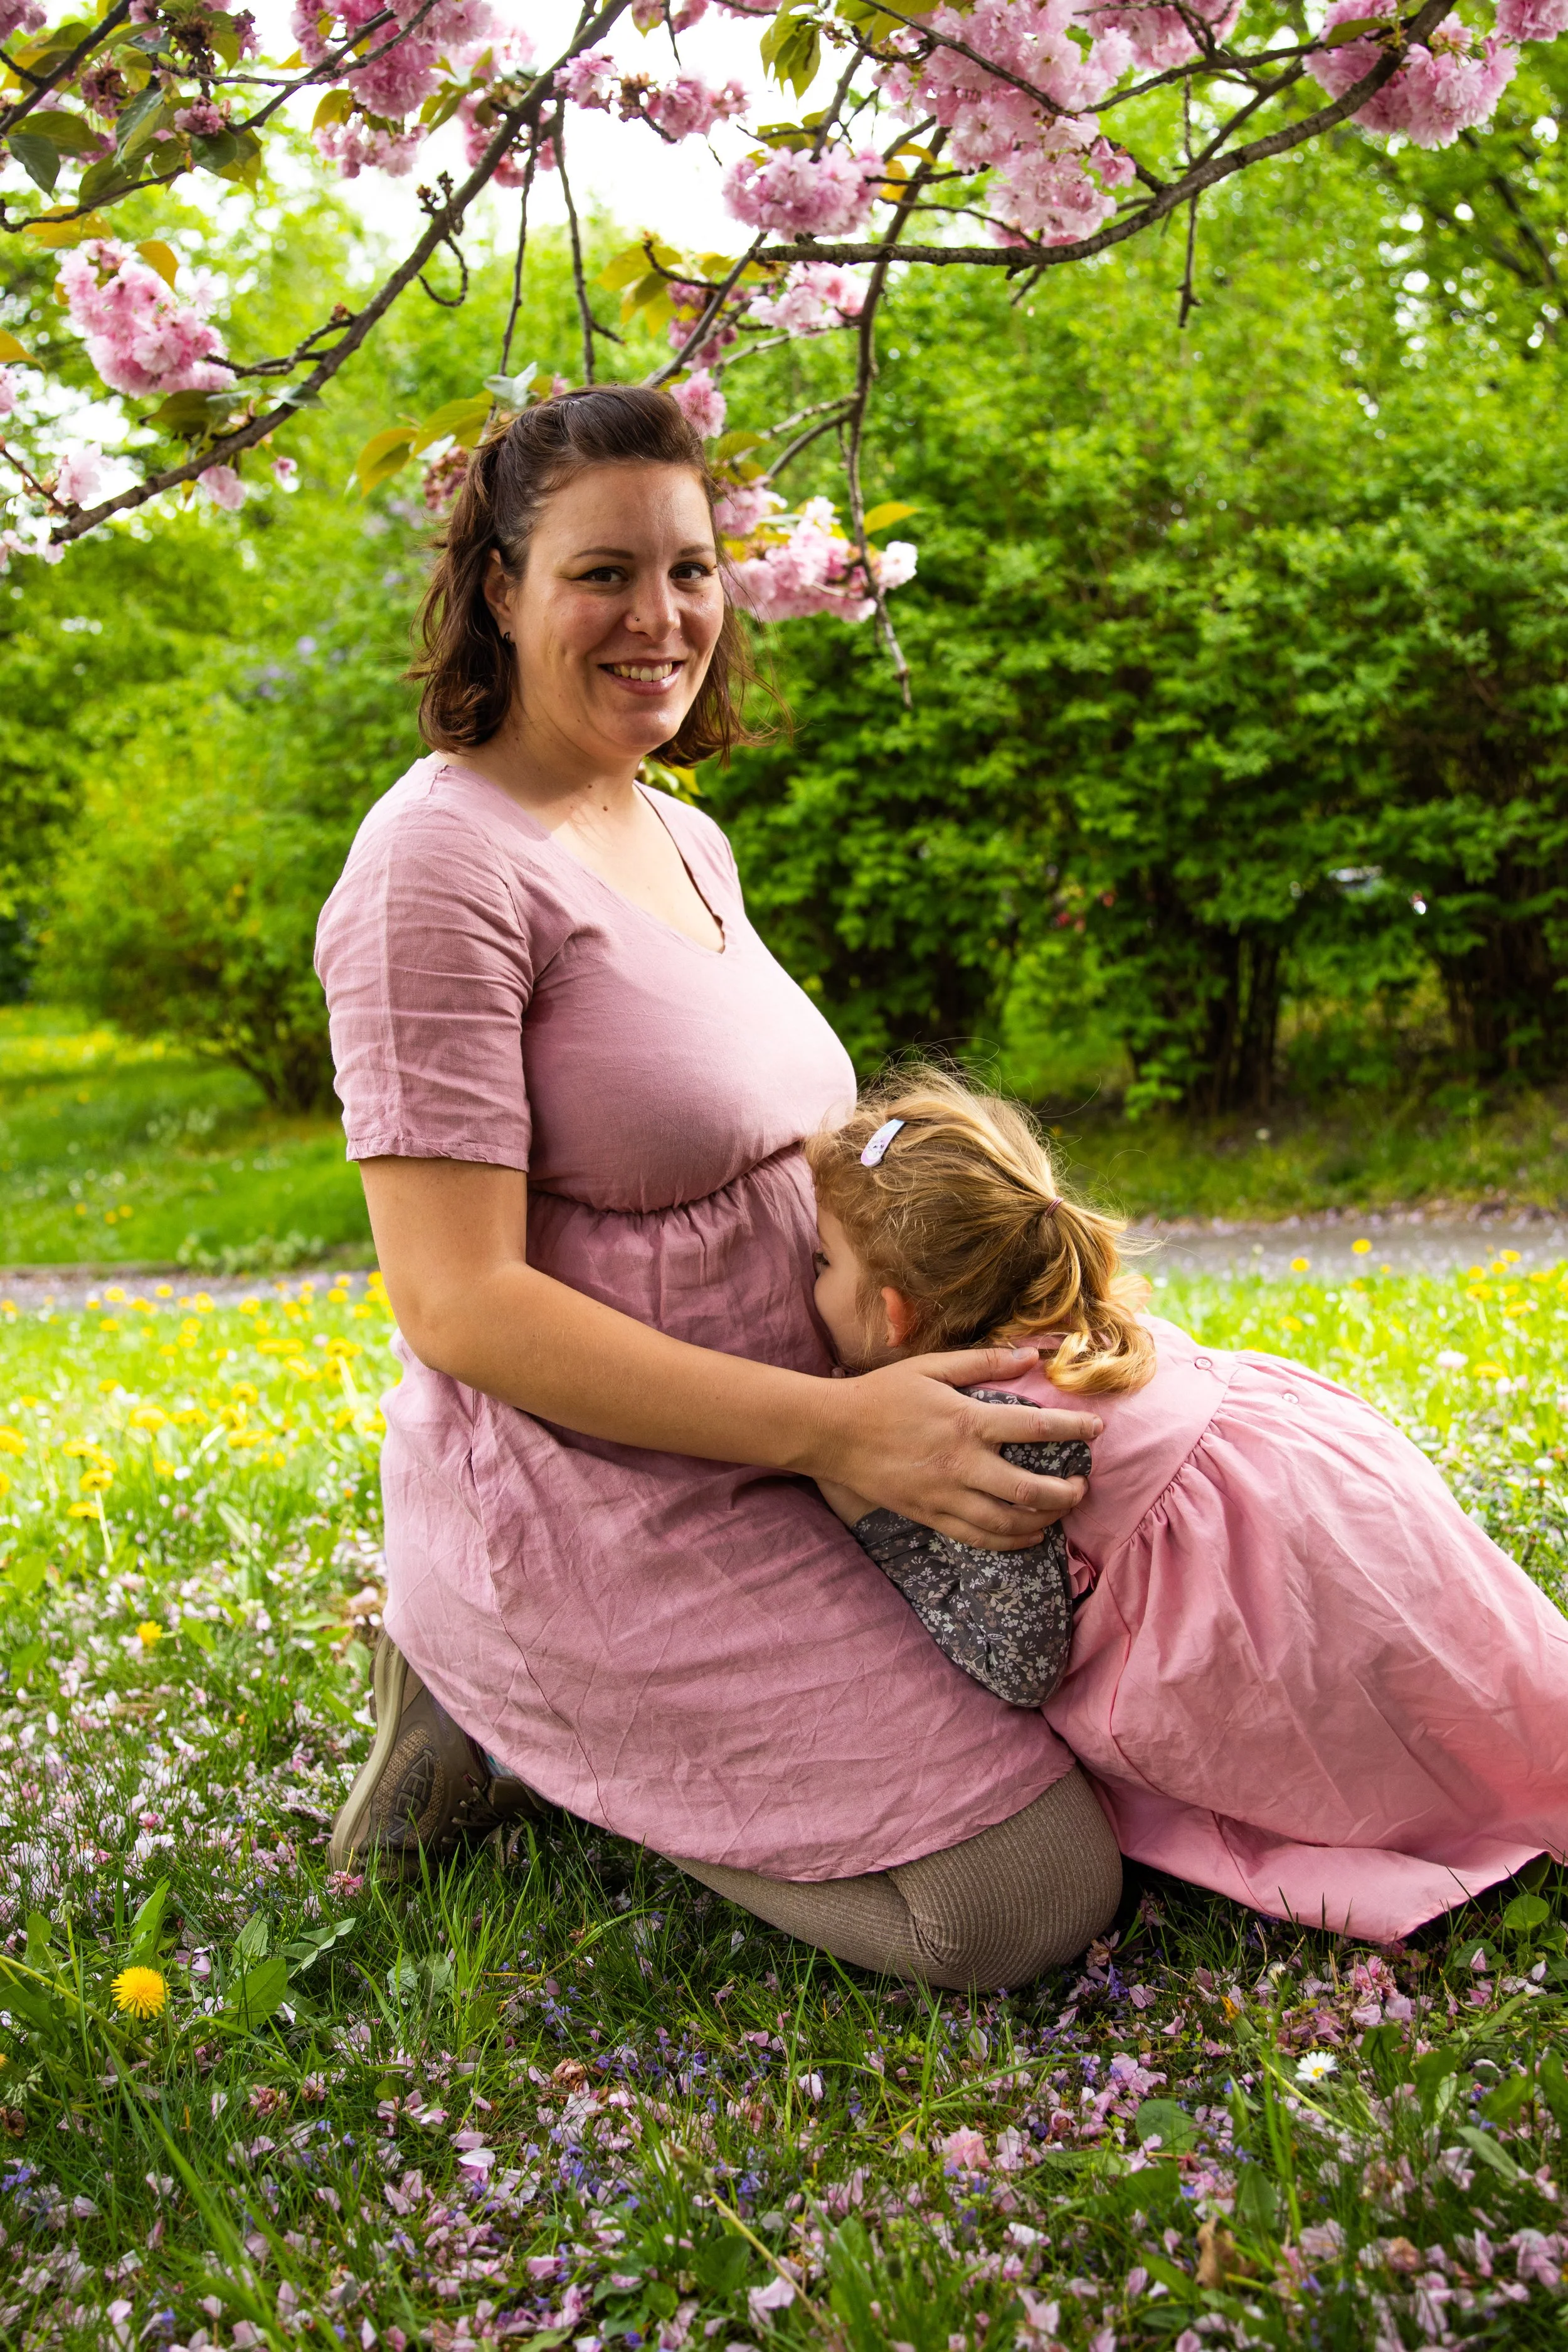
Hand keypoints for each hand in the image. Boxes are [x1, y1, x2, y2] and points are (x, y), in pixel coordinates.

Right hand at [807, 1346, 1098, 1548]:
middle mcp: (961, 1463)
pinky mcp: (930, 1515)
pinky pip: (978, 1538)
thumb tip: (1029, 1356)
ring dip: (1044, 1521)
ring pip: (1007, 1522)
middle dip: (1066, 1493)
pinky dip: (1010, 1542)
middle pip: (1029, 1490)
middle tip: (1082, 1485)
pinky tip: (1028, 1536)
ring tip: (1061, 1511)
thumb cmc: (882, 1393)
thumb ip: (983, 1362)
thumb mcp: (931, 1366)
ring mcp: (945, 1495)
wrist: (833, 1432)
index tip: (1096, 1430)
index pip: (1035, 1429)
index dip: (1073, 1430)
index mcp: (966, 1421)